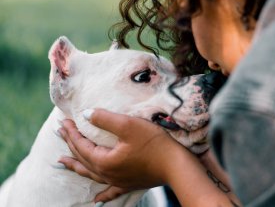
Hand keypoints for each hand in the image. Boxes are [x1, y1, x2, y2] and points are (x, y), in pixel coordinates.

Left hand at [59, 109, 239, 206]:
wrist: (176, 165)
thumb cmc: (153, 143)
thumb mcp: (128, 125)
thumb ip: (105, 119)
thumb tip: (87, 114)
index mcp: (104, 159)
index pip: (81, 144)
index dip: (71, 132)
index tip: (63, 121)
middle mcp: (107, 173)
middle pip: (82, 158)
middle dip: (69, 144)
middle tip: (59, 132)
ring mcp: (118, 180)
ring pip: (90, 174)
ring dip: (76, 165)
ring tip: (63, 162)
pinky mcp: (129, 184)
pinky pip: (110, 191)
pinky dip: (101, 194)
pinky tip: (96, 199)